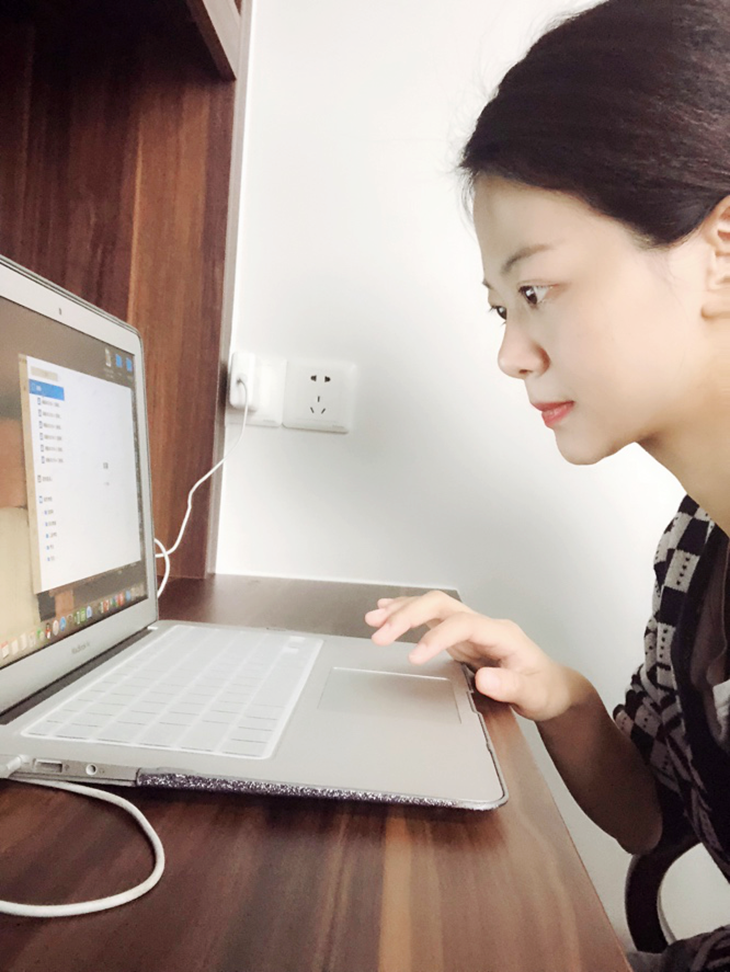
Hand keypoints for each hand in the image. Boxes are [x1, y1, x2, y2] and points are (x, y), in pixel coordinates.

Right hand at [365, 590, 574, 721]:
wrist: (550, 686)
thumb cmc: (542, 689)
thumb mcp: (533, 694)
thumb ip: (510, 685)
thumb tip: (485, 678)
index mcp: (501, 634)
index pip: (463, 623)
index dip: (436, 636)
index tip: (414, 657)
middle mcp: (483, 624)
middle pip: (442, 604)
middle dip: (408, 615)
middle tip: (380, 634)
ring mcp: (471, 627)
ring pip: (432, 606)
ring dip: (402, 610)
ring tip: (373, 619)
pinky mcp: (461, 636)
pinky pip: (431, 618)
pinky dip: (407, 613)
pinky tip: (386, 612)